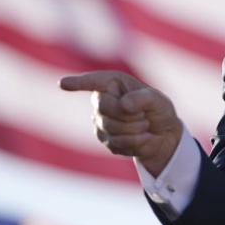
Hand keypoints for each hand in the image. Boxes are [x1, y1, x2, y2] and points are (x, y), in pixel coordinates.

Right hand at [59, 71, 182, 176]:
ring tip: (144, 126)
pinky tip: (141, 138)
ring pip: (110, 127)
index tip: (62, 84)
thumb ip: (143, 99)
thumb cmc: (158, 111)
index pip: (92, 82)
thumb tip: (123, 105)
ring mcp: (99, 121)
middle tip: (145, 116)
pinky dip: (134, 142)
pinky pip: (116, 142)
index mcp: (113, 83)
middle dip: (129, 114)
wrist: (162, 136)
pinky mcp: (103, 139)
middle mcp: (102, 99)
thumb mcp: (158, 101)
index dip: (78, 83)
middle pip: (104, 107)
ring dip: (135, 129)